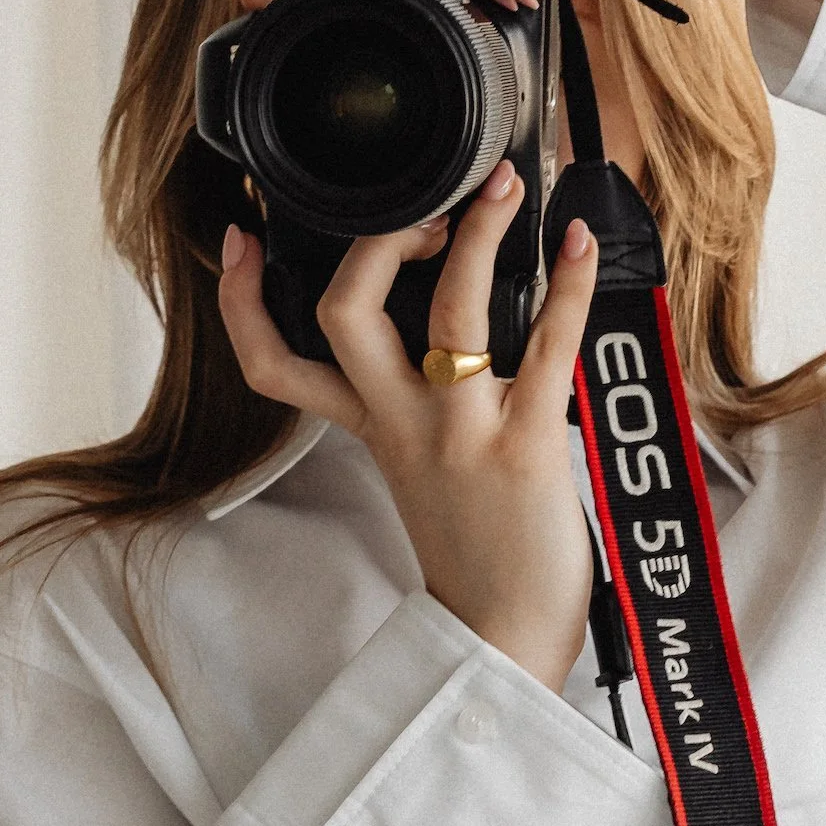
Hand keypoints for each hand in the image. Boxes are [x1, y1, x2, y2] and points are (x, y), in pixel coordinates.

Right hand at [217, 163, 601, 690]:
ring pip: (449, 312)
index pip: (273, 365)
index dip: (242, 300)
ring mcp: (460, 432)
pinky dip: (572, 288)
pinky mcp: (525, 446)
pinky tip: (584, 246)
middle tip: (428, 202)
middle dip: (378, 238)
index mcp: (369, 426)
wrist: (507, 636)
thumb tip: (446, 328)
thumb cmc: (477, 549)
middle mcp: (403, 423)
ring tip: (508, 189)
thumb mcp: (415, 473)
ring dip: (480, 235)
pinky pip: (548, 346)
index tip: (240, 239)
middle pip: (345, 312)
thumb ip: (411, 405)